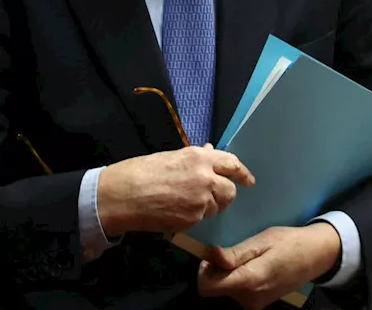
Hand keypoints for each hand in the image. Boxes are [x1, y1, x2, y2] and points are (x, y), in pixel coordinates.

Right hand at [96, 144, 254, 235]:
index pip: (232, 164)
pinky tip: (175, 211)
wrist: (124, 194)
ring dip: (207, 207)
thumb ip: (195, 159)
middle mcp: (205, 177)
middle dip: (223, 195)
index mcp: (199, 157)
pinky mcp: (193, 218)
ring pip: (216, 207)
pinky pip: (201, 218)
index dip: (242, 173)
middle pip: (230, 191)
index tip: (248, 180)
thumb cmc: (141, 171)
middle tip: (212, 197)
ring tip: (184, 203)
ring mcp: (201, 200)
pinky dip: (193, 217)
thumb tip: (211, 153)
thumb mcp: (171, 158)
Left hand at [198, 223, 341, 309]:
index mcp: (248, 281)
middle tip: (233, 253)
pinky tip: (251, 267)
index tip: (213, 257)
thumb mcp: (260, 241)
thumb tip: (209, 255)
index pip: (207, 288)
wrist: (315, 257)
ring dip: (228, 274)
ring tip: (247, 258)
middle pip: (215, 288)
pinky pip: (236, 292)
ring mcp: (255, 304)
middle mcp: (249, 299)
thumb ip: (235, 253)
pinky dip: (237, 280)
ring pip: (225, 290)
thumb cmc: (287, 243)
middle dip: (217, 270)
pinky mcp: (258, 304)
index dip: (204, 271)